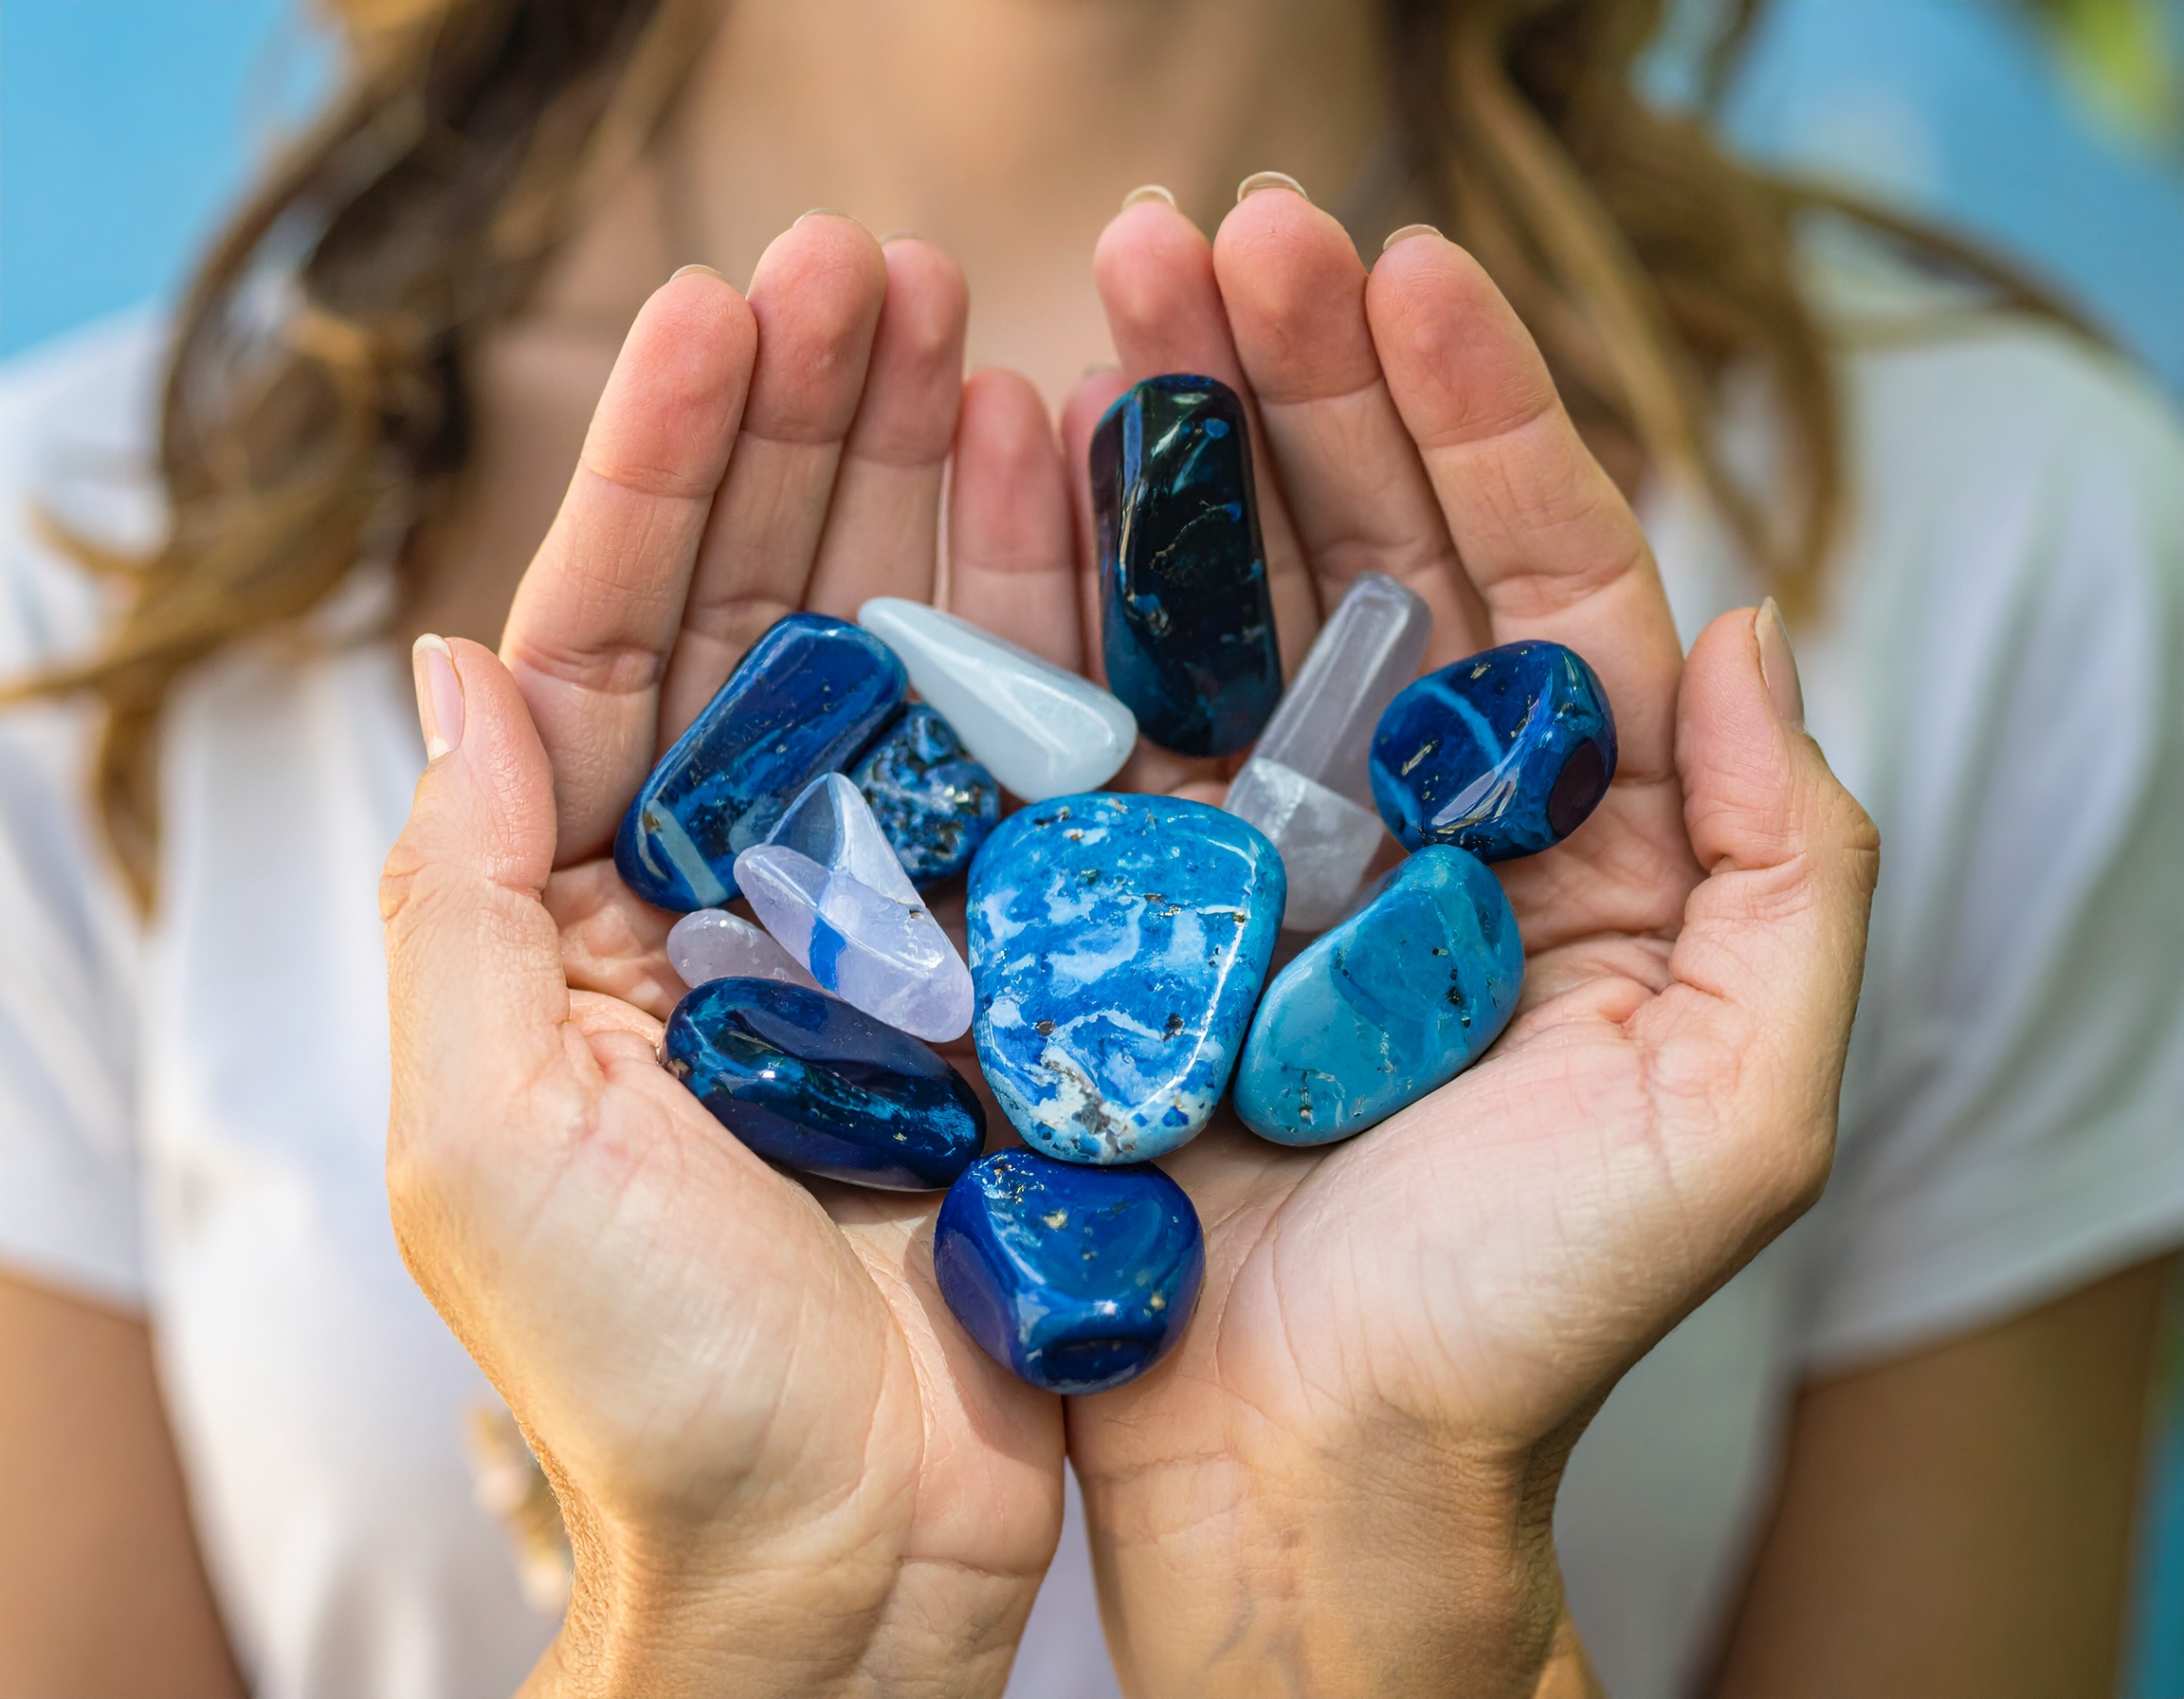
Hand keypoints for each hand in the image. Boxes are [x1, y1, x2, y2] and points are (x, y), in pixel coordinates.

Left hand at [381, 220, 1067, 1697]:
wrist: (849, 1558)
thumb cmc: (647, 1384)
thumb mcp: (492, 1138)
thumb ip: (456, 894)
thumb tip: (450, 658)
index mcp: (589, 906)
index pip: (615, 632)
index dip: (661, 461)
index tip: (724, 303)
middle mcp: (744, 886)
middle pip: (773, 608)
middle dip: (814, 430)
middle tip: (880, 262)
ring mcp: (898, 919)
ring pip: (914, 663)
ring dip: (941, 493)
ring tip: (988, 332)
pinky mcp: (1027, 973)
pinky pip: (1039, 777)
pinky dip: (1057, 642)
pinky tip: (1080, 512)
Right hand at [980, 188, 1877, 1695]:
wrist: (1308, 1482)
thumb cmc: (1525, 1323)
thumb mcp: (1733, 1110)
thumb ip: (1781, 869)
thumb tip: (1738, 629)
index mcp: (1562, 842)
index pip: (1533, 579)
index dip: (1476, 415)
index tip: (1395, 268)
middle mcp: (1400, 825)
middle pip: (1360, 556)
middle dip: (1300, 381)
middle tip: (1217, 227)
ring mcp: (1243, 860)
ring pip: (1214, 607)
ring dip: (1171, 443)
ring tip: (1106, 284)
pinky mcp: (1109, 914)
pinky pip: (1087, 724)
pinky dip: (1054, 593)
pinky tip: (1017, 457)